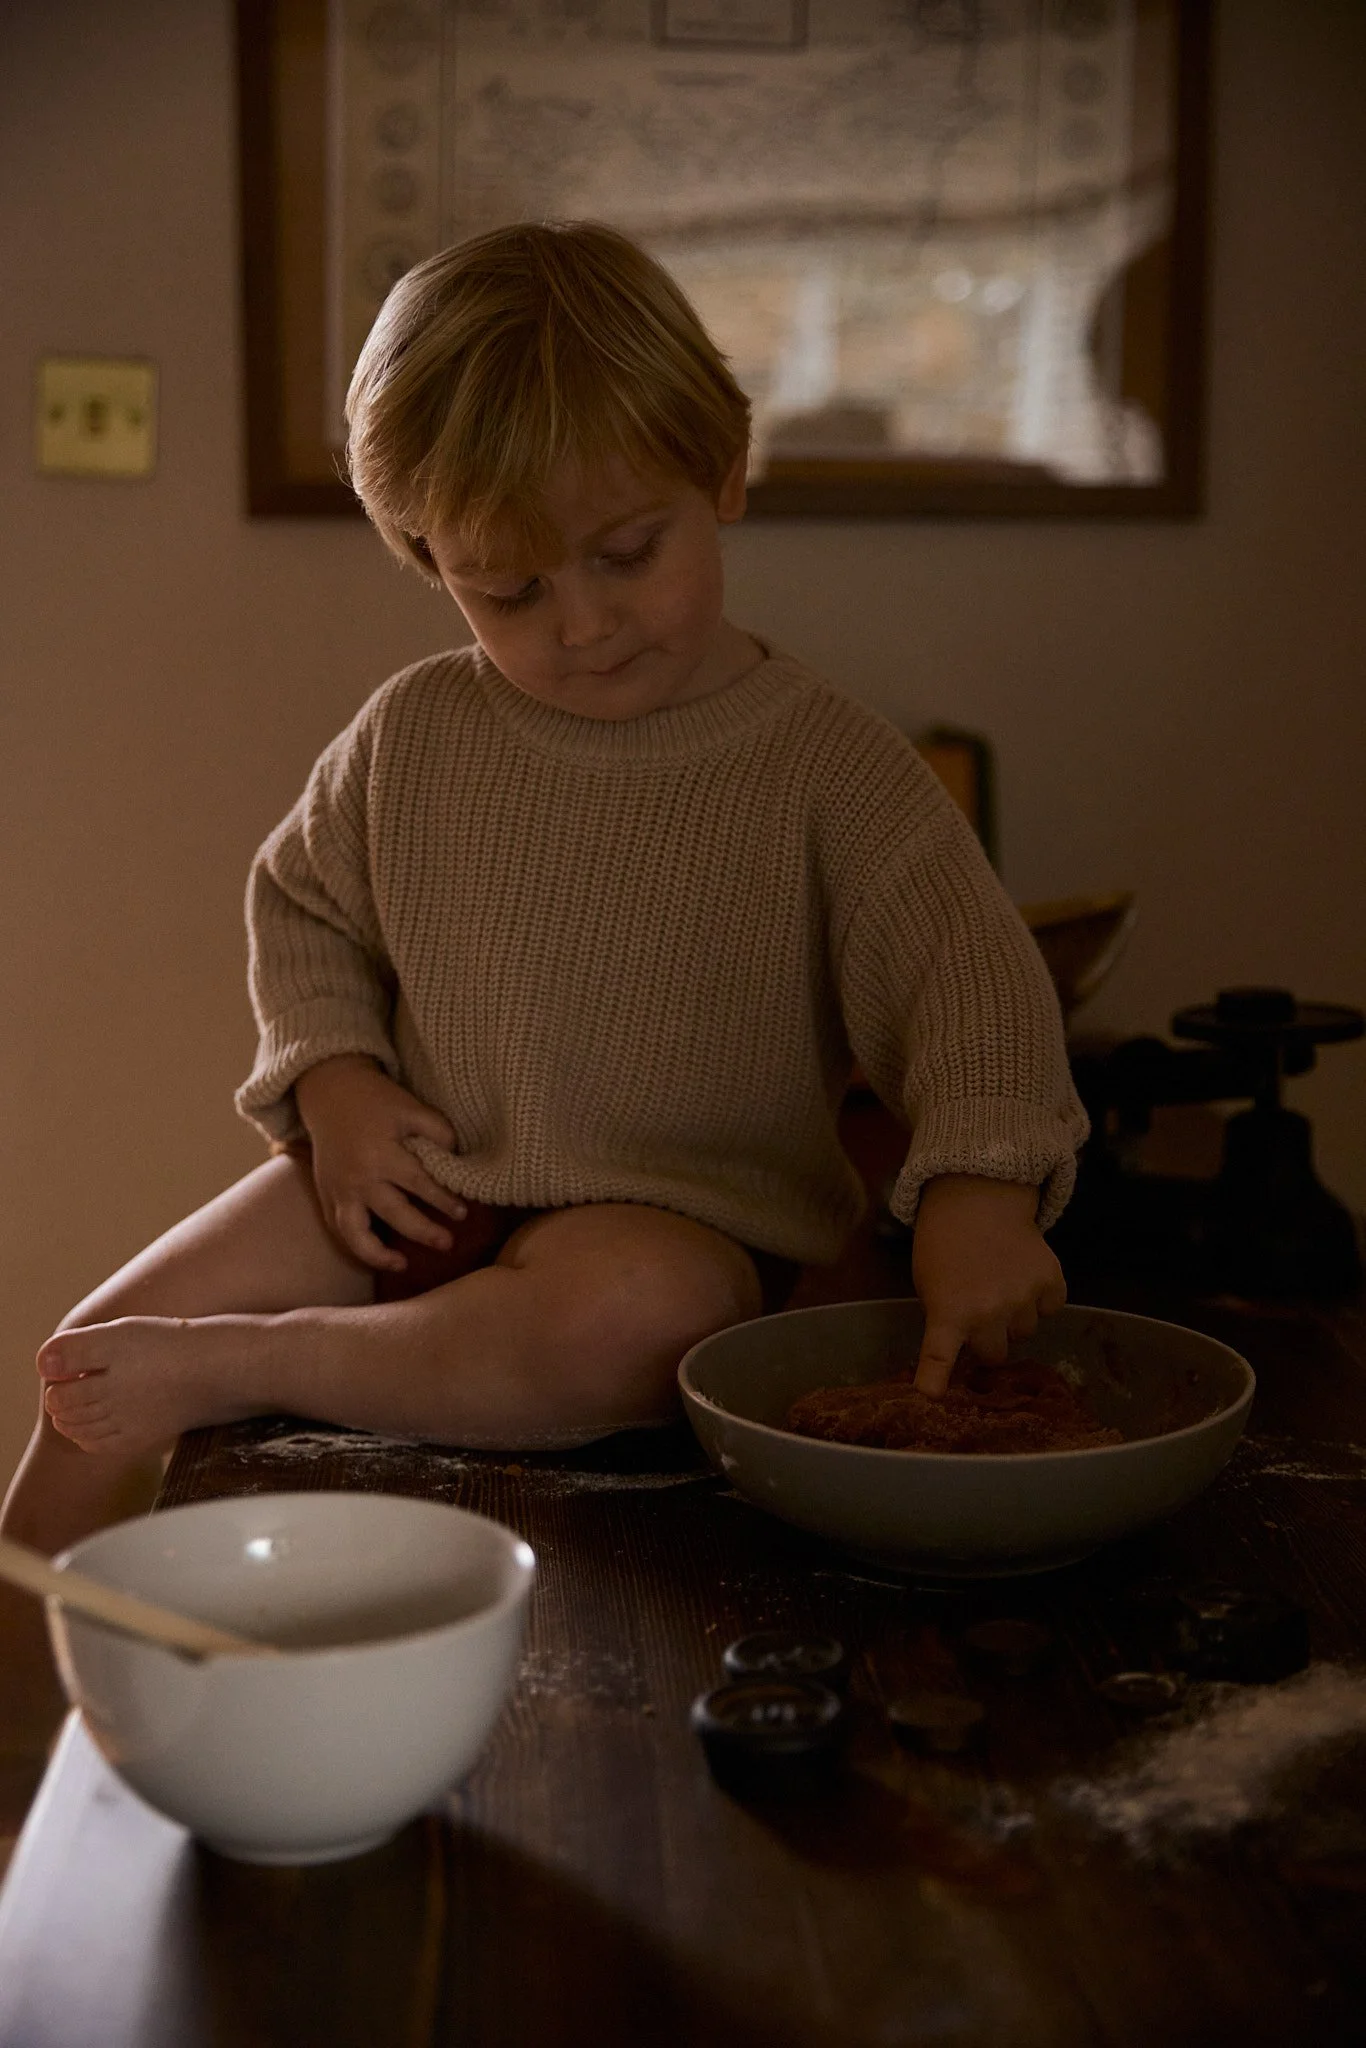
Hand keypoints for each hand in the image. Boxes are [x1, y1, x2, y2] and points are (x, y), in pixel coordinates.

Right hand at [294, 1056, 467, 1271]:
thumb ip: (438, 1132)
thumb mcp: (411, 1107)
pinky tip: (376, 1256)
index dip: (443, 1201)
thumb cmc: (376, 1100)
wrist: (329, 1093)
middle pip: (394, 1214)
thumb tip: (459, 1159)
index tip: (462, 1213)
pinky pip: (338, 1230)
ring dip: (378, 1255)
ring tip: (402, 1264)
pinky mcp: (325, 1195)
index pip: (419, 1185)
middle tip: (448, 1244)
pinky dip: (355, 1247)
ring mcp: (338, 1190)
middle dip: (423, 1232)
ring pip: (354, 1234)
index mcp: (381, 1155)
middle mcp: (358, 1179)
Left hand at [910, 1175, 1065, 1394]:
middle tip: (980, 1309)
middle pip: (996, 1355)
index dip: (934, 1378)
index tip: (930, 1395)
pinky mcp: (1051, 1281)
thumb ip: (946, 1320)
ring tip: (1001, 1283)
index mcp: (950, 1311)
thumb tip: (965, 1350)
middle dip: (989, 1339)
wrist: (976, 1198)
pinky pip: (1051, 1308)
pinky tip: (1024, 1274)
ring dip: (1016, 1316)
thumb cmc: (945, 1245)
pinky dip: (1042, 1297)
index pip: (940, 1354)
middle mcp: (989, 1311)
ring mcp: (1024, 1298)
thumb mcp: (929, 1284)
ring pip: (1025, 1332)